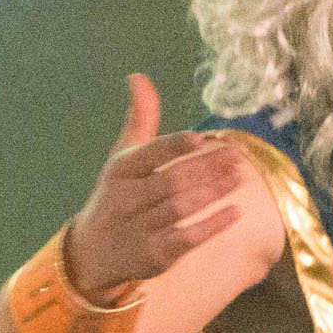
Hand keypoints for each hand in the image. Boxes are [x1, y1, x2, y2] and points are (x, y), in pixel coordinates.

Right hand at [62, 73, 255, 299]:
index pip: (149, 155)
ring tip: (240, 177)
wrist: (92, 252)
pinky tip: (235, 212)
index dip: (175, 146)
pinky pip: (187, 239)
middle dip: (207, 168)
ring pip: (181, 208)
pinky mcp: (155, 256)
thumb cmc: (116, 196)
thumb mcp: (122, 158)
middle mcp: (126, 200)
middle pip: (172, 181)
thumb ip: (139, 120)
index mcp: (120, 171)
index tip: (202, 137)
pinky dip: (212, 225)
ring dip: (213, 192)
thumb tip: (138, 76)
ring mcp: (140, 230)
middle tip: (236, 157)